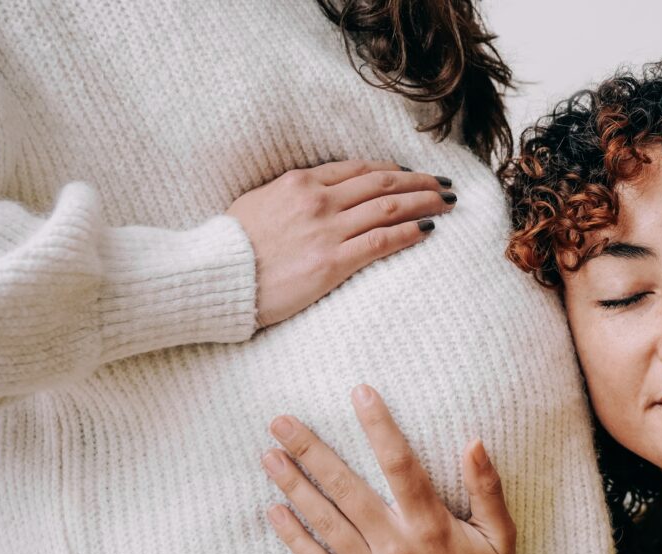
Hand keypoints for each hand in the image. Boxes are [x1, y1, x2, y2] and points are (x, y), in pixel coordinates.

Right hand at [227, 160, 455, 328]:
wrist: (215, 277)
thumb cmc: (230, 248)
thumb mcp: (256, 204)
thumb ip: (289, 197)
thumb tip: (309, 196)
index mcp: (299, 183)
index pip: (358, 169)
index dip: (391, 170)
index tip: (411, 174)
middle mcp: (318, 200)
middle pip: (382, 183)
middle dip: (418, 182)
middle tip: (443, 185)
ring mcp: (327, 230)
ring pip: (389, 208)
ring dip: (423, 203)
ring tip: (446, 203)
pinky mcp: (333, 262)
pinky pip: (382, 241)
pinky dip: (410, 232)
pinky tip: (429, 230)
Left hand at [261, 384, 529, 553]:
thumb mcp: (502, 534)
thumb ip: (487, 487)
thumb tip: (473, 441)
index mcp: (432, 526)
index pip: (400, 464)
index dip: (378, 426)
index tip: (359, 392)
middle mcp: (397, 547)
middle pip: (347, 489)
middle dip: (311, 451)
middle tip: (281, 422)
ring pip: (326, 523)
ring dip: (295, 487)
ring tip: (269, 456)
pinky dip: (295, 538)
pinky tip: (275, 511)